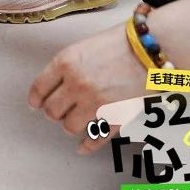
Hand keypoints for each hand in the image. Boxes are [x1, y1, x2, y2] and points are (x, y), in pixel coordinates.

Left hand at [28, 24, 147, 154]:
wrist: (153, 48)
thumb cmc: (121, 41)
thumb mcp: (85, 46)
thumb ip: (68, 65)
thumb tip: (55, 84)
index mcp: (65, 62)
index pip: (39, 88)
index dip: (36, 98)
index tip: (36, 103)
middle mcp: (76, 84)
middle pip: (52, 111)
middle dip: (54, 112)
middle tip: (60, 110)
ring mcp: (95, 103)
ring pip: (69, 127)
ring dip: (71, 125)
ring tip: (76, 120)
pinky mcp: (114, 117)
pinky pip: (94, 139)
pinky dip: (87, 146)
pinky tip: (82, 147)